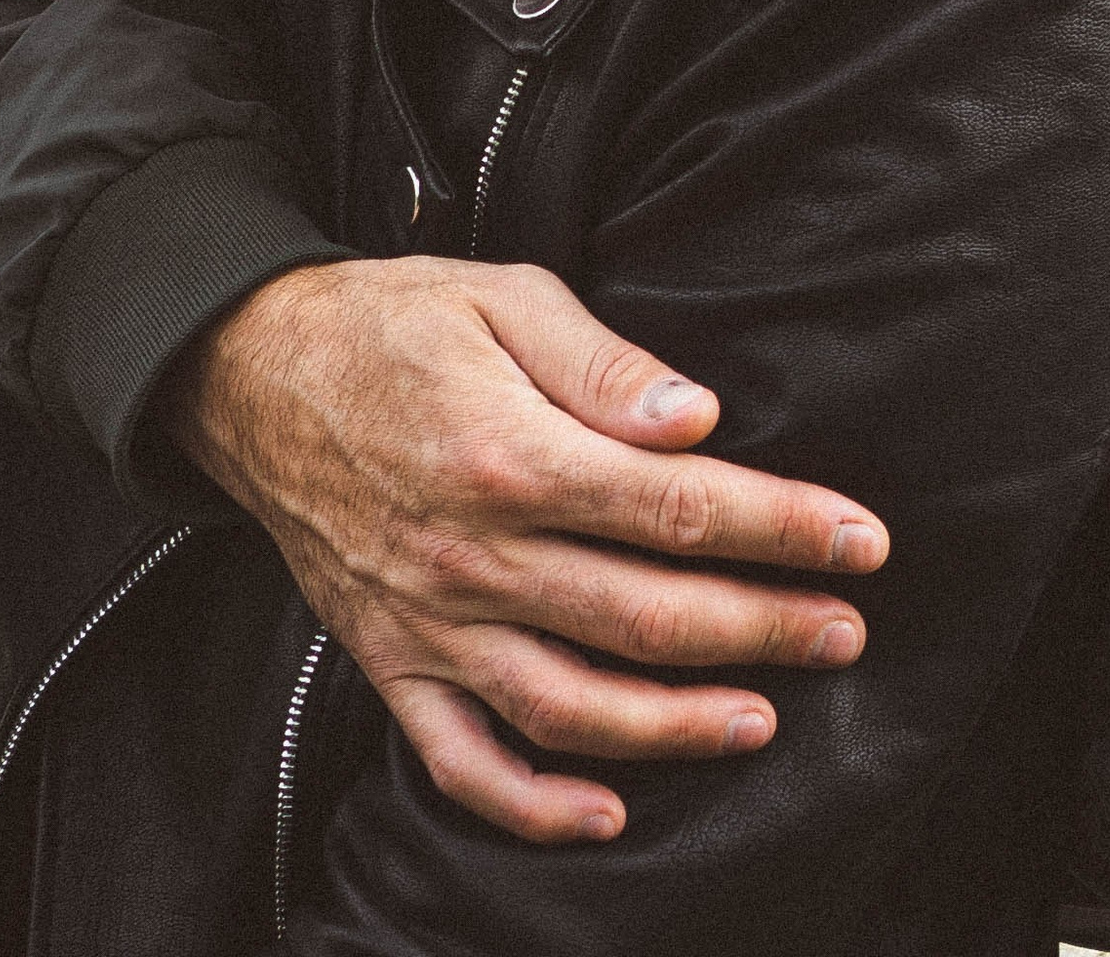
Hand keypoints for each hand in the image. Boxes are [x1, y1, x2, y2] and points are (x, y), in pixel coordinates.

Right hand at [161, 254, 888, 847]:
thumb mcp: (500, 296)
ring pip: (571, 706)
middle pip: (645, 616)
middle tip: (846, 631)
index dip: (783, 527)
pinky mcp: (390, 662)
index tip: (861, 541)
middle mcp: (474, 556)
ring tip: (762, 721)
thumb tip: (698, 417)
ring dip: (676, 729)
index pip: (680, 507)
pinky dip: (534, 806)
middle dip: (761, 629)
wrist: (248, 371)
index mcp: (512, 456)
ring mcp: (429, 623)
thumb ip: (602, 363)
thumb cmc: (391, 320)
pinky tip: (608, 814)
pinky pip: (462, 761)